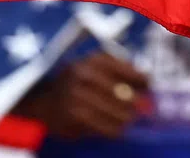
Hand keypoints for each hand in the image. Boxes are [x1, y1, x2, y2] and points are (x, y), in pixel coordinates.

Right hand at [14, 51, 150, 139]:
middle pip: (125, 95)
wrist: (41, 100)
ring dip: (125, 119)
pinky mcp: (74, 117)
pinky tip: (117, 130)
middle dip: (135, 104)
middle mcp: (86, 74)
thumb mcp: (95, 66)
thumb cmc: (76, 81)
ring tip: (127, 120)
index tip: (148, 87)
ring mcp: (78, 96)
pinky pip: (104, 127)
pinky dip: (113, 130)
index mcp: (95, 59)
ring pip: (117, 113)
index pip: (129, 71)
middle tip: (139, 110)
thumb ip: (120, 70)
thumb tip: (148, 85)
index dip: (143, 81)